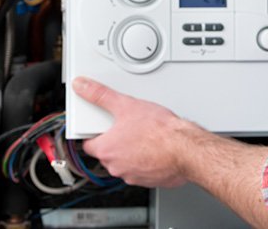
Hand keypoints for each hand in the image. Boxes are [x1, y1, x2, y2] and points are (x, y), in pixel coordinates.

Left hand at [73, 76, 191, 187]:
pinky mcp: (148, 180)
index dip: (94, 133)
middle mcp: (116, 167)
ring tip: (143, 136)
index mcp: (106, 150)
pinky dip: (145, 161)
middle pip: (107, 153)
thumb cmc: (159, 131)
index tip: (101, 126)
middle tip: (128, 127)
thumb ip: (100, 95)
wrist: (184, 148)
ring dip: (130, 152)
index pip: (87, 144)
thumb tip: (83, 86)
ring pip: (124, 162)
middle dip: (115, 141)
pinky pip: (140, 170)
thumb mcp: (126, 104)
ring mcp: (132, 176)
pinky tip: (154, 148)